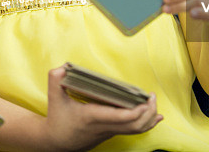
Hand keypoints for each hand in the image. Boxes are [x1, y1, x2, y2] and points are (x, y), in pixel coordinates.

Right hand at [44, 65, 161, 151]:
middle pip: (135, 125)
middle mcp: (105, 126)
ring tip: (154, 103)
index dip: (136, 112)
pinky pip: (133, 131)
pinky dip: (146, 124)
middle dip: (148, 112)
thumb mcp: (54, 98)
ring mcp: (110, 131)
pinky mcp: (112, 133)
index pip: (120, 118)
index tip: (145, 101)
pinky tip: (154, 117)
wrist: (57, 142)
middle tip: (152, 97)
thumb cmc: (58, 119)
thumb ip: (55, 79)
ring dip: (149, 118)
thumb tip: (63, 66)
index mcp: (93, 116)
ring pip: (137, 130)